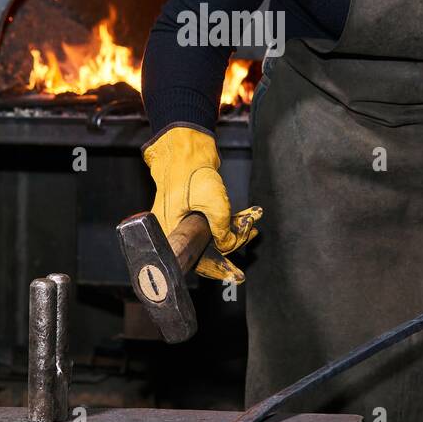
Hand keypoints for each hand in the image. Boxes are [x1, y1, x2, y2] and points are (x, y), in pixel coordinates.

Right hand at [142, 125, 262, 281]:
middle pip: (205, 248)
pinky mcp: (190, 210)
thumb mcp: (214, 202)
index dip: (217, 268)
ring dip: (233, 229)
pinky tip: (245, 216)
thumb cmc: (190, 170)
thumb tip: (228, 244)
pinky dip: (228, 220)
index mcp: (171, 232)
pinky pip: (211, 222)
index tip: (235, 275)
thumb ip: (223, 228)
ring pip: (211, 234)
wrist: (185, 146)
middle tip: (250, 236)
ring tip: (251, 222)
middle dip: (231, 243)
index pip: (196, 259)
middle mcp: (174, 229)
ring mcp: (182, 219)